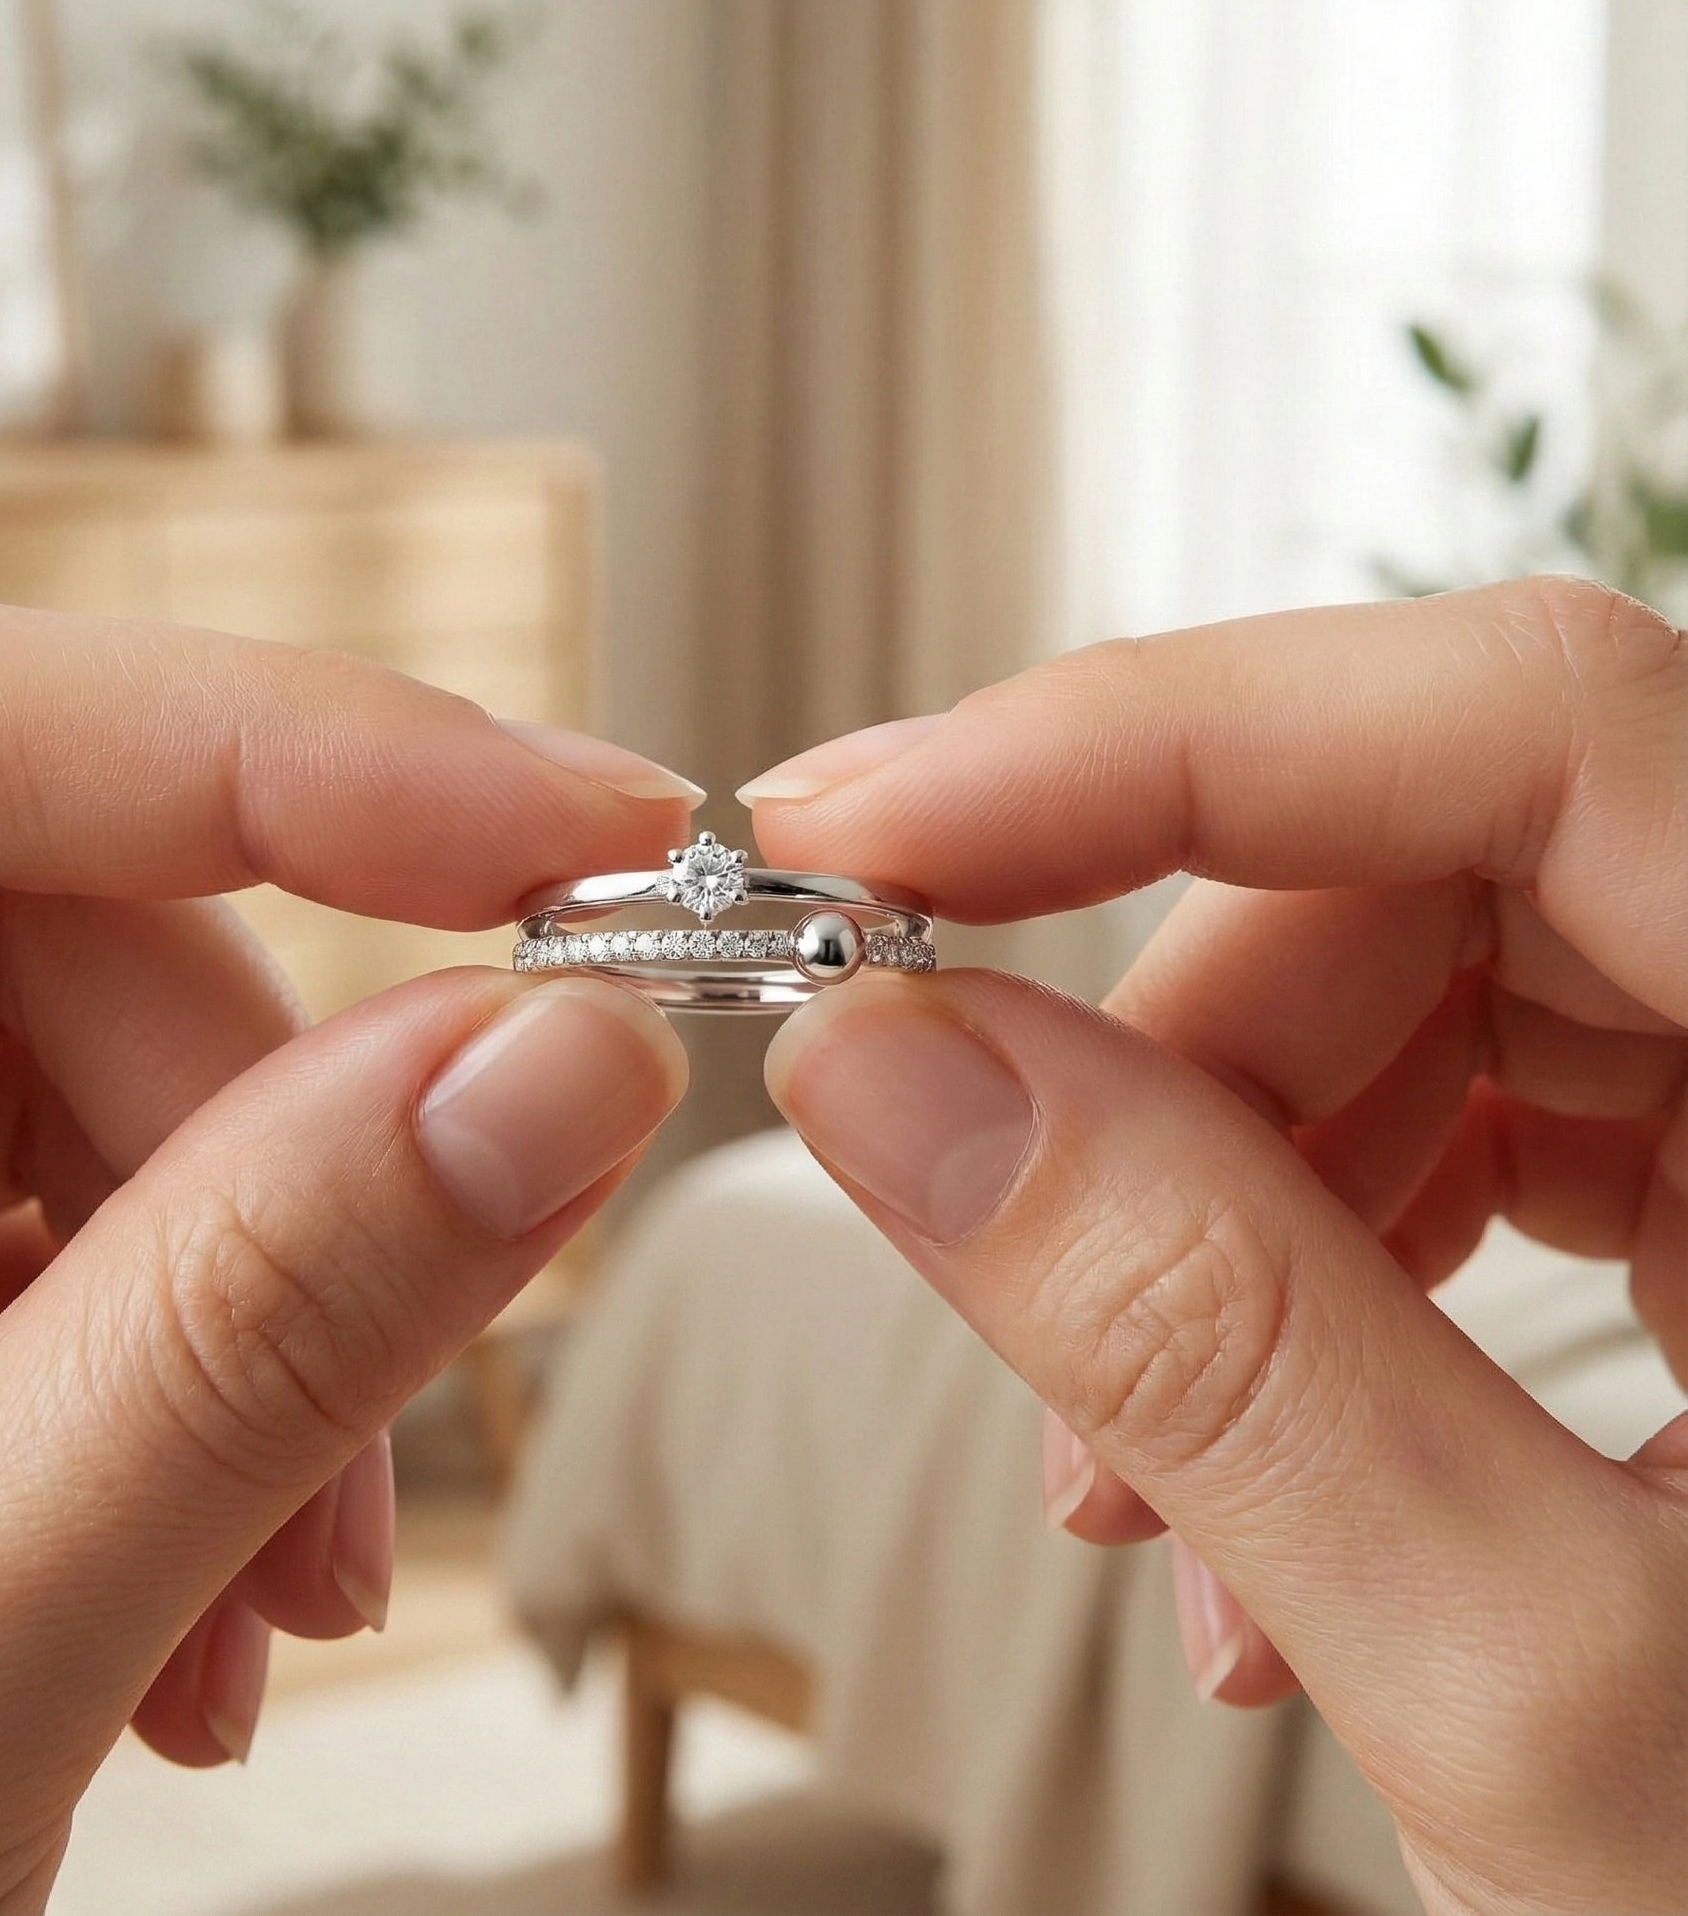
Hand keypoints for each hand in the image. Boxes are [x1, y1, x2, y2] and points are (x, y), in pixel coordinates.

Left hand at [0, 587, 693, 1915]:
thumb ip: (236, 1347)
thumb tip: (549, 1067)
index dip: (272, 745)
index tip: (566, 834)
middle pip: (54, 928)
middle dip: (283, 1154)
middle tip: (413, 1364)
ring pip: (110, 1079)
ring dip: (270, 1317)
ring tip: (277, 1591)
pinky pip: (87, 1218)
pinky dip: (211, 1389)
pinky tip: (202, 1595)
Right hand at [749, 578, 1687, 1914]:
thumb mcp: (1544, 1689)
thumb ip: (1215, 1351)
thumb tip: (895, 1074)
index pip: (1536, 730)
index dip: (1163, 740)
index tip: (873, 835)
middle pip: (1428, 864)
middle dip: (1159, 1054)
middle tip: (967, 1207)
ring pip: (1402, 986)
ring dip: (1198, 1198)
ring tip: (1130, 1473)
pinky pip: (1441, 1108)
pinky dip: (1280, 1258)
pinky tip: (1241, 1473)